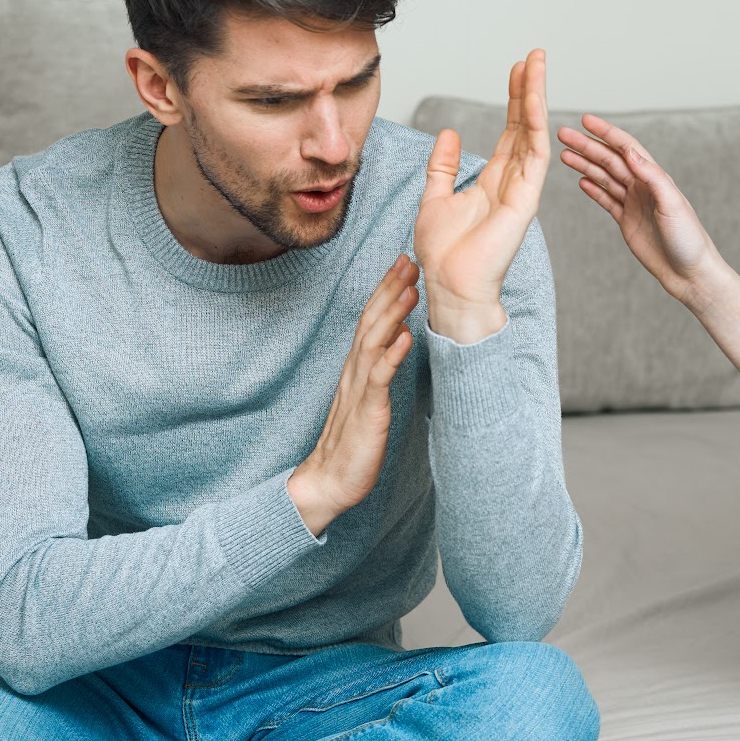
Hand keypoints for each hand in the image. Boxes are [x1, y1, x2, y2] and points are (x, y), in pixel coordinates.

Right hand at [288, 254, 418, 535]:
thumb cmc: (353, 440)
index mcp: (357, 366)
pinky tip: (404, 337)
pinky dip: (391, 356)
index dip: (387, 289)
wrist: (328, 481)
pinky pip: (378, 379)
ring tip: (410, 289)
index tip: (404, 262)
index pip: (371, 318)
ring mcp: (359, 389)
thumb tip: (398, 333)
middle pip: (371, 321)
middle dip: (390, 289)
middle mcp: (355, 370)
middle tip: (409, 259)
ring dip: (392, 314)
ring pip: (374, 342)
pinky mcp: (366, 411)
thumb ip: (380, 364)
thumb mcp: (370, 395)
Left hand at [414, 49, 550, 342]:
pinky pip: (535, 153)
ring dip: (535, 98)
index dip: (514, 100)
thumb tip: (448, 133)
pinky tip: (533, 98)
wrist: (450, 286)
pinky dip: (535, 123)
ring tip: (537, 64)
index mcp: (494, 181)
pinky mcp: (526, 198)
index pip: (509, 132)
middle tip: (534, 57)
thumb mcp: (435, 198)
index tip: (517, 69)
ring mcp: (523, 189)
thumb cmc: (443, 254)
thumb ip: (443, 166)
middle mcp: (513, 182)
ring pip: (534, 133)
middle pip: (526, 126)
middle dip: (529, 90)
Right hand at [557, 114, 724, 305]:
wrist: (689, 272)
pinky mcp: (627, 221)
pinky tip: (580, 180)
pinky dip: (593, 189)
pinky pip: (606, 200)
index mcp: (654, 178)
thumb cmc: (688, 238)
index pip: (626, 148)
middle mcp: (642, 186)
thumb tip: (630, 153)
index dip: (606, 133)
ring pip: (604, 177)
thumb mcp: (672, 204)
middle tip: (562, 134)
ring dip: (585, 165)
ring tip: (564, 155)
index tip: (585, 121)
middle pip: (609, 160)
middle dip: (586, 146)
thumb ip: (652, 177)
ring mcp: (633, 203)